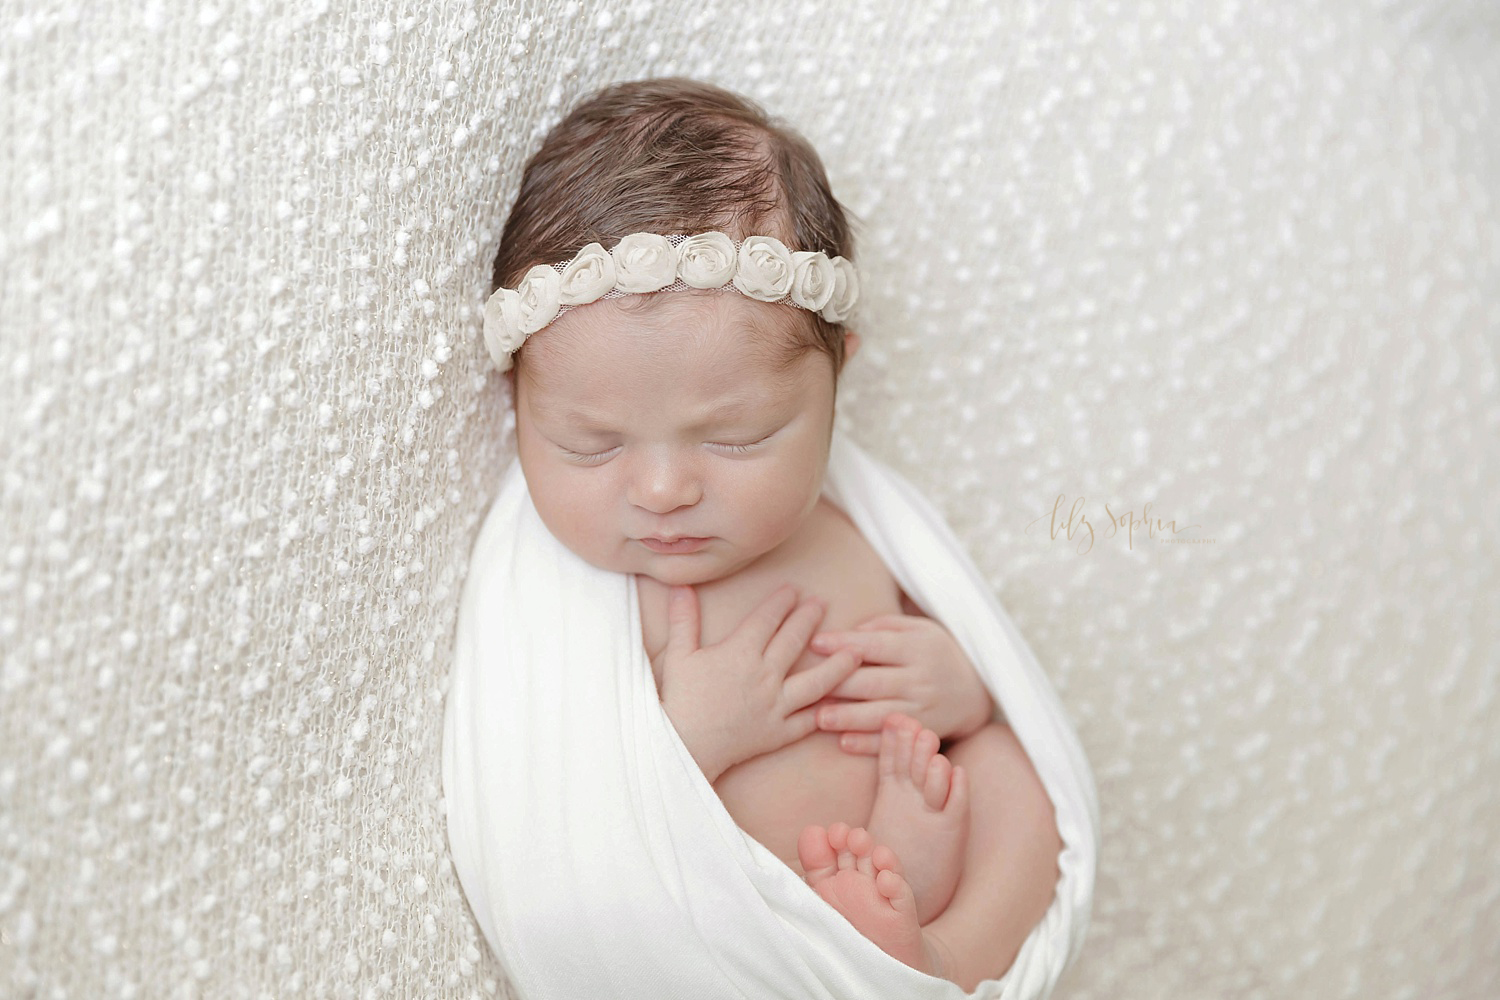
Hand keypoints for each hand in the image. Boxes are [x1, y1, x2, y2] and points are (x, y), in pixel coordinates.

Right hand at [659, 582, 862, 782]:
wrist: (683, 747)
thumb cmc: (678, 699)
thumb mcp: (677, 655)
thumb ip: (683, 619)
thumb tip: (679, 586)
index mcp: (740, 653)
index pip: (767, 619)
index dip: (781, 601)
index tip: (794, 589)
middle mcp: (764, 675)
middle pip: (794, 641)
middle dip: (809, 619)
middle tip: (822, 603)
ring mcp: (775, 706)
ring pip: (816, 682)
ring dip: (838, 665)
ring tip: (856, 652)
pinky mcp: (778, 733)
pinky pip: (807, 722)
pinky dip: (824, 712)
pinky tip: (839, 702)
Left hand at [808, 614, 994, 753]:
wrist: (975, 692)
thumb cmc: (934, 653)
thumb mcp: (919, 629)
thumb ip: (884, 626)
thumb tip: (849, 634)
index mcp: (917, 648)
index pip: (875, 646)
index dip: (844, 645)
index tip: (815, 643)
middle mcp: (920, 679)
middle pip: (873, 682)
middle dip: (838, 684)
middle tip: (805, 687)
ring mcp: (923, 709)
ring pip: (880, 714)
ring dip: (847, 717)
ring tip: (818, 718)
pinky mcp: (924, 732)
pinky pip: (893, 740)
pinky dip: (868, 744)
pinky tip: (844, 743)